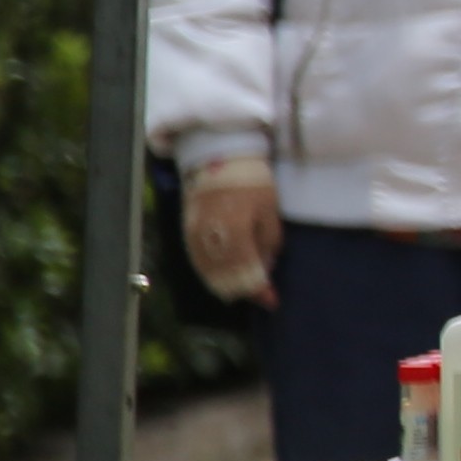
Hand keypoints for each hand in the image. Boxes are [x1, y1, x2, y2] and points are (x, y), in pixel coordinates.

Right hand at [181, 157, 280, 304]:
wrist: (218, 157)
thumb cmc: (252, 181)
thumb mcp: (269, 210)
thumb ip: (268, 242)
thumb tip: (266, 268)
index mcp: (235, 233)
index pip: (247, 273)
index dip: (260, 291)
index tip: (273, 302)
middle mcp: (211, 238)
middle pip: (226, 277)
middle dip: (245, 291)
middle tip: (262, 299)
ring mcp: (195, 236)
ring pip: (208, 273)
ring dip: (226, 286)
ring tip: (243, 293)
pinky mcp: (186, 231)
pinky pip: (196, 261)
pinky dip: (210, 274)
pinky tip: (221, 280)